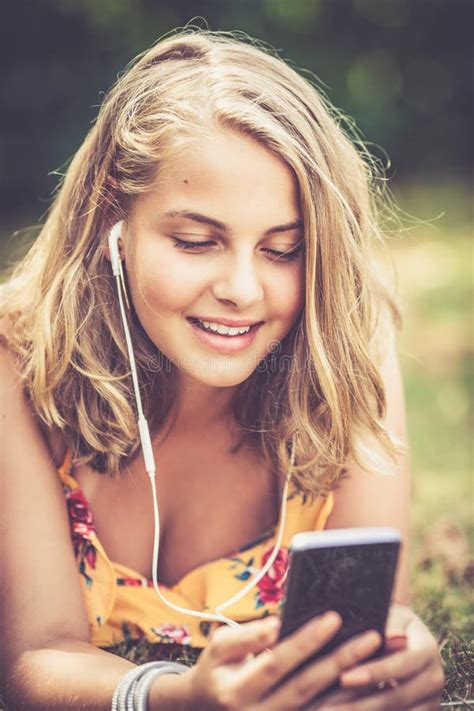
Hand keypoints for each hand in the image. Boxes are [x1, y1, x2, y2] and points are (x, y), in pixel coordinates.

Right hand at [185, 611, 381, 709]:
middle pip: (308, 686)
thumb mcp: (218, 648)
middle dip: (342, 659)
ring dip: (356, 685)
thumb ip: (246, 637)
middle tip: (373, 635)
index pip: (278, 662)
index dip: (305, 641)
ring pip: (323, 709)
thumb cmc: (217, 670)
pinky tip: (376, 687)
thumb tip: (277, 625)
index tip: (334, 616)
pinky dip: (350, 704)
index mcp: (238, 690)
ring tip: (382, 659)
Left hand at [314, 604, 443, 709]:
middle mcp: (434, 678)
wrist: (402, 636)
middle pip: (397, 697)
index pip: (401, 664)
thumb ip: (388, 625)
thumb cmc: (386, 620)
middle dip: (360, 703)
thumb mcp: (388, 614)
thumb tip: (388, 639)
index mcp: (427, 649)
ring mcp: (431, 701)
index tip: (343, 677)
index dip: (373, 672)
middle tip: (326, 707)